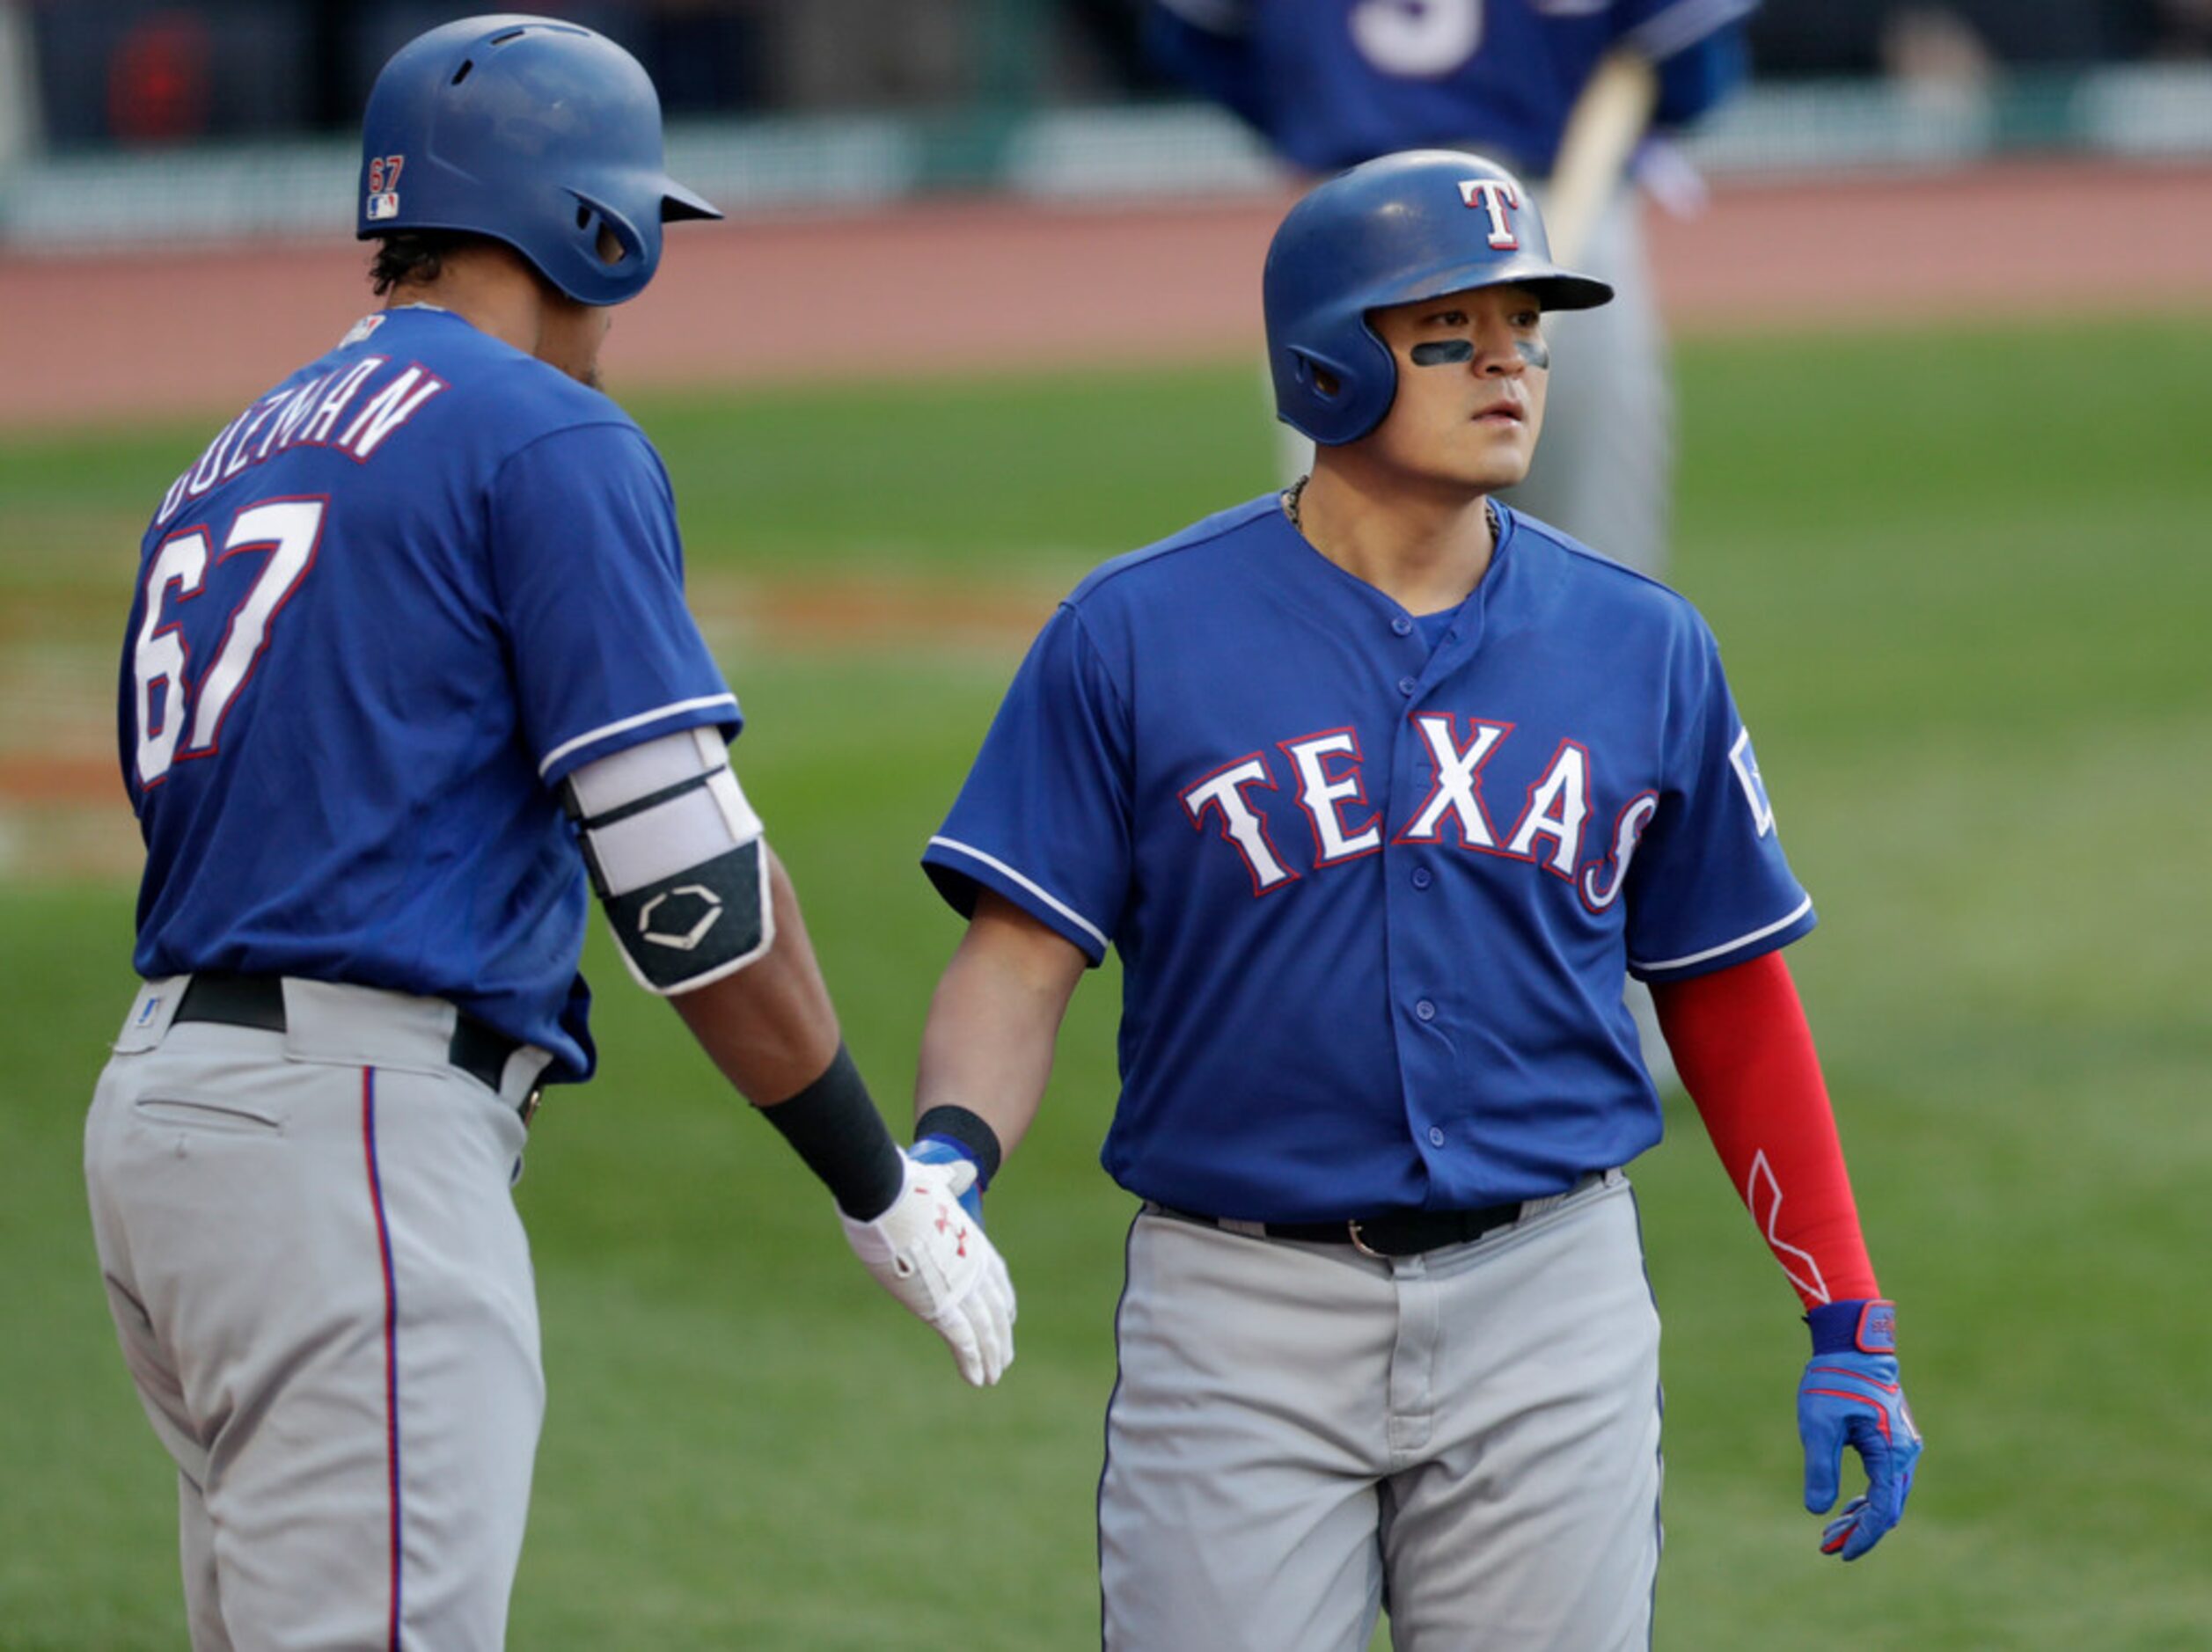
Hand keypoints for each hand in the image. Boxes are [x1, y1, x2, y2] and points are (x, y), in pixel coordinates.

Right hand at [840, 1148, 1014, 1385]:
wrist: (886, 1195)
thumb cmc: (903, 1184)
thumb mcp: (934, 1180)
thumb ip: (951, 1179)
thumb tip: (964, 1168)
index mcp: (970, 1240)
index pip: (996, 1276)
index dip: (1003, 1299)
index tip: (1008, 1317)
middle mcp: (971, 1266)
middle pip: (995, 1309)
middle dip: (999, 1336)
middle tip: (1003, 1360)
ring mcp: (958, 1286)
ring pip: (983, 1330)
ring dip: (990, 1356)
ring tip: (992, 1377)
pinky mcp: (939, 1304)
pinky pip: (962, 1339)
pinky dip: (971, 1360)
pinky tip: (977, 1378)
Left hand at [1798, 1299, 1921, 1560]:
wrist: (1852, 1344)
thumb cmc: (1834, 1380)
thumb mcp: (1819, 1425)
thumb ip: (1820, 1468)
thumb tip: (1817, 1511)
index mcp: (1892, 1453)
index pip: (1882, 1510)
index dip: (1863, 1536)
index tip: (1840, 1554)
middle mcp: (1905, 1454)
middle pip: (1887, 1508)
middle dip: (1859, 1530)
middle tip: (1827, 1547)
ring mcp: (1902, 1447)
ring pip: (1886, 1495)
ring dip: (1861, 1515)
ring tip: (1830, 1533)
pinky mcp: (1892, 1440)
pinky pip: (1883, 1479)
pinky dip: (1866, 1496)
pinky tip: (1846, 1507)